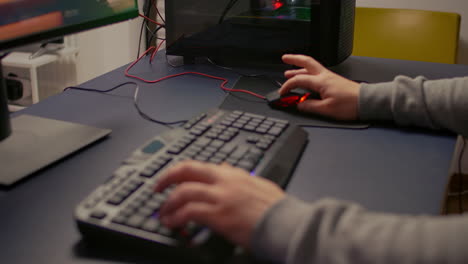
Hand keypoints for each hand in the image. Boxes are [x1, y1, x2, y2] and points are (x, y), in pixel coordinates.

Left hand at [154, 161, 284, 247]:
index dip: (180, 171)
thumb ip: (238, 176)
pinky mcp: (219, 215)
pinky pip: (189, 212)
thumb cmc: (275, 208)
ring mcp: (220, 197)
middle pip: (186, 171)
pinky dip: (177, 217)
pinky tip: (173, 223)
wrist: (284, 222)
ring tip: (163, 213)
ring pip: (183, 192)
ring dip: (169, 203)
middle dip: (166, 178)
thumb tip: (226, 168)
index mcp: (232, 174)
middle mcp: (224, 181)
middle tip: (157, 188)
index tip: (171, 178)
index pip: (199, 166)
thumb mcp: (257, 184)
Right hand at [280, 54, 360, 120]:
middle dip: (294, 59)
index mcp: (321, 82)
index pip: (298, 80)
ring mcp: (330, 77)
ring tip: (290, 71)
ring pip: (311, 67)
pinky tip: (306, 79)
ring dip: (299, 67)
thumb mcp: (326, 109)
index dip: (288, 86)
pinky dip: (308, 73)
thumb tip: (300, 104)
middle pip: (307, 62)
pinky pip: (317, 73)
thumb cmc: (350, 105)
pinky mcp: (334, 81)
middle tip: (285, 58)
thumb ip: (310, 106)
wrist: (366, 102)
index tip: (282, 92)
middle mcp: (325, 76)